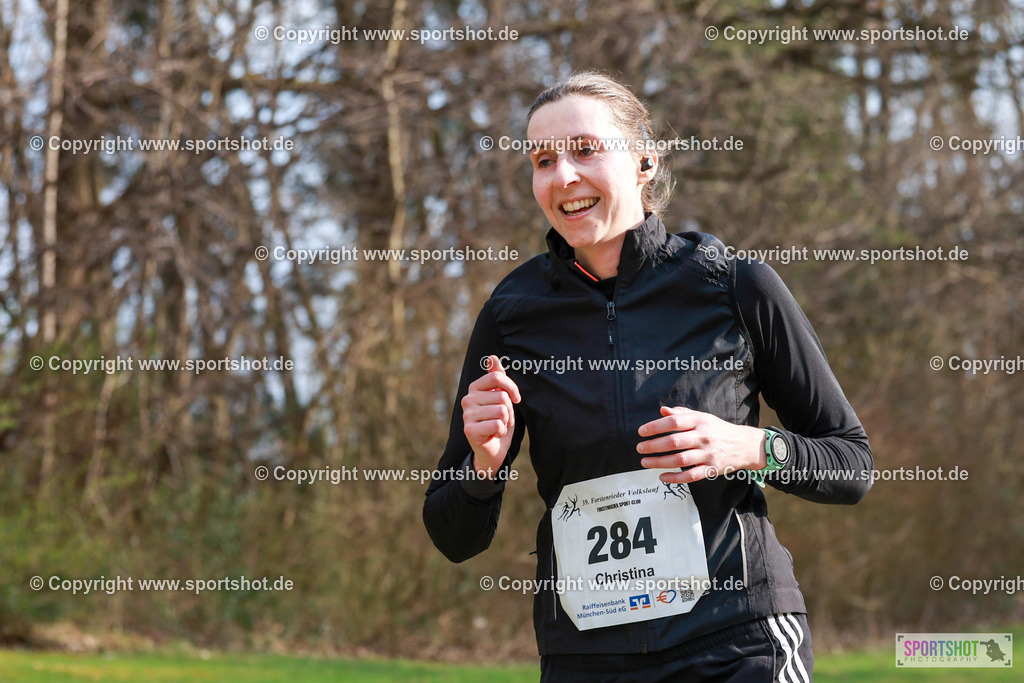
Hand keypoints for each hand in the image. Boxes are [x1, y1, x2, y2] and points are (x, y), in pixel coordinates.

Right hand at [462, 355, 521, 477]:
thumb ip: (497, 377)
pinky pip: (498, 424)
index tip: (515, 399)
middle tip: (500, 419)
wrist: (492, 449)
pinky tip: (493, 435)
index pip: (497, 377)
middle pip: (502, 396)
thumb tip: (492, 357)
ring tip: (497, 427)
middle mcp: (467, 399)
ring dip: (505, 422)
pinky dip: (501, 432)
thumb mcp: (501, 397)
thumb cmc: (498, 420)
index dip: (512, 388)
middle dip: (508, 411)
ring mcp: (466, 414)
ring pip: (501, 411)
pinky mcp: (469, 430)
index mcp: (475, 388)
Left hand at [637, 406, 765, 483]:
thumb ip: (682, 414)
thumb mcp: (703, 417)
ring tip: (645, 462)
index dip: (655, 426)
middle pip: (674, 441)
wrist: (745, 445)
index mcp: (700, 421)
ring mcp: (708, 454)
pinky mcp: (712, 469)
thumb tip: (662, 411)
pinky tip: (662, 477)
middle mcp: (703, 437)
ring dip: (659, 462)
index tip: (641, 432)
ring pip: (680, 459)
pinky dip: (675, 478)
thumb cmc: (718, 430)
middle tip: (639, 448)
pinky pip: (691, 475)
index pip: (674, 422)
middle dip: (653, 445)